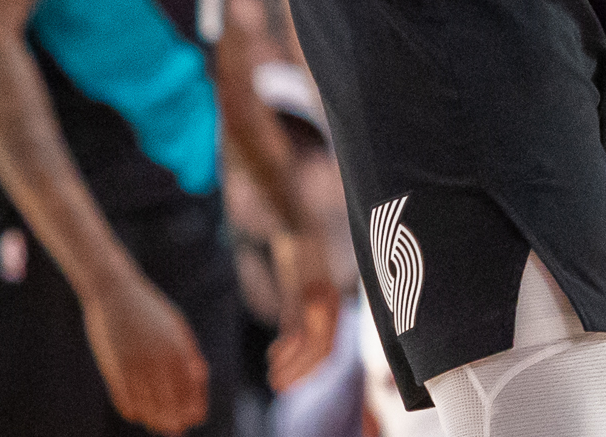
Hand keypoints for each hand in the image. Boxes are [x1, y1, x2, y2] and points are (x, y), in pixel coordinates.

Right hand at [81, 274, 210, 432]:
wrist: (114, 291)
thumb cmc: (150, 309)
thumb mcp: (177, 326)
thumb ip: (190, 353)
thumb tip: (201, 379)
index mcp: (177, 349)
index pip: (190, 391)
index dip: (194, 409)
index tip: (194, 419)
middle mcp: (158, 360)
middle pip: (170, 405)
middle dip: (174, 421)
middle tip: (176, 430)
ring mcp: (134, 366)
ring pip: (147, 408)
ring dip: (153, 420)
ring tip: (156, 424)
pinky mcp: (113, 369)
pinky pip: (125, 401)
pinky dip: (131, 411)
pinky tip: (136, 413)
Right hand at [264, 230, 341, 389]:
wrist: (294, 218)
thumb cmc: (296, 250)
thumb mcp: (302, 283)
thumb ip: (299, 309)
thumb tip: (289, 337)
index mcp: (333, 300)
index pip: (330, 344)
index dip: (312, 367)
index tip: (294, 381)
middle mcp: (330, 301)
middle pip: (325, 350)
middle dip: (302, 373)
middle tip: (280, 387)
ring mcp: (319, 296)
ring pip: (313, 344)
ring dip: (293, 367)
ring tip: (274, 379)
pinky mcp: (304, 290)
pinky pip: (299, 328)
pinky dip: (287, 349)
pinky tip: (272, 356)